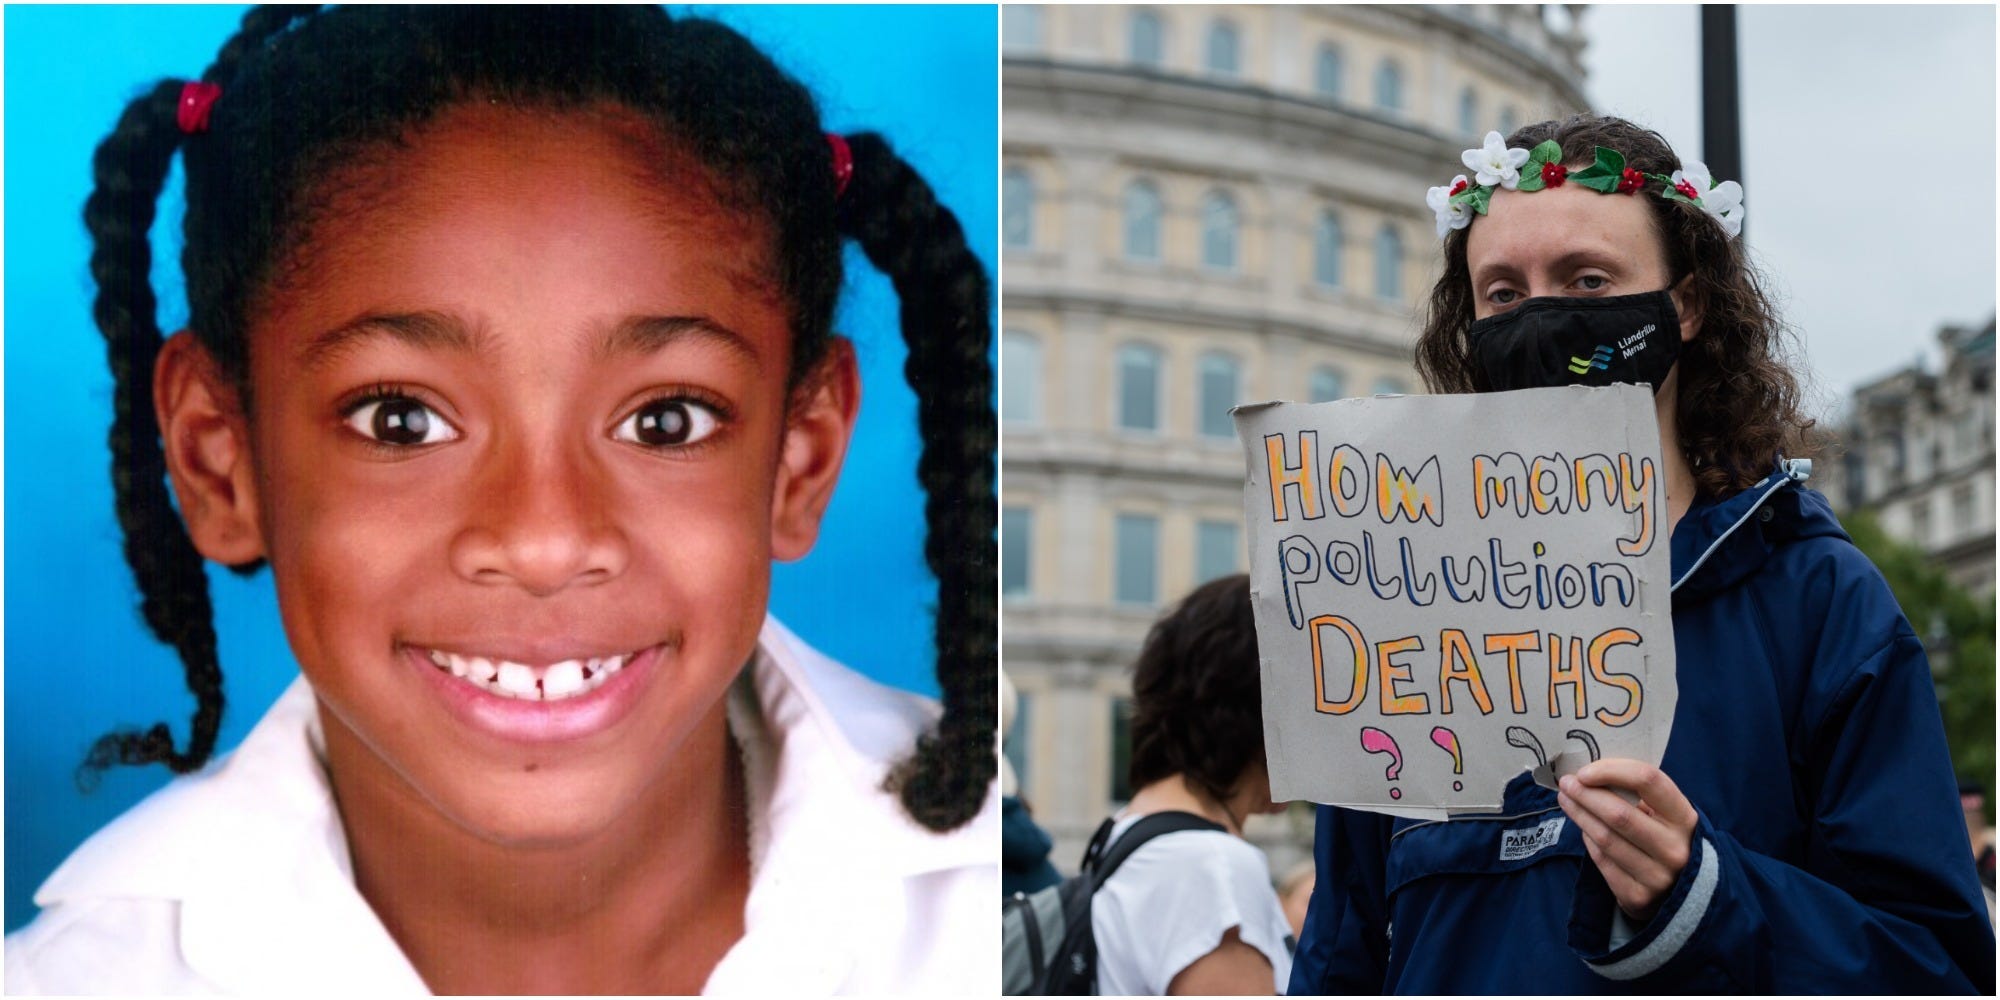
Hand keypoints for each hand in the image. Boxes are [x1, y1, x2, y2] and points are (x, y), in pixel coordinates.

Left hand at [1556, 758, 1697, 923]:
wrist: (1683, 893)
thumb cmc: (1666, 838)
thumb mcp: (1666, 814)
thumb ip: (1639, 795)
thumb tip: (1590, 775)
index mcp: (1685, 818)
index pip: (1649, 781)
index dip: (1612, 771)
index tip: (1585, 771)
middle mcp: (1675, 849)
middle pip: (1620, 814)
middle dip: (1585, 794)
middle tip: (1566, 783)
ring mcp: (1657, 876)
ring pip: (1606, 839)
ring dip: (1580, 815)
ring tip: (1566, 800)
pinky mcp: (1637, 897)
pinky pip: (1602, 861)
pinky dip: (1589, 841)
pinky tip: (1583, 828)